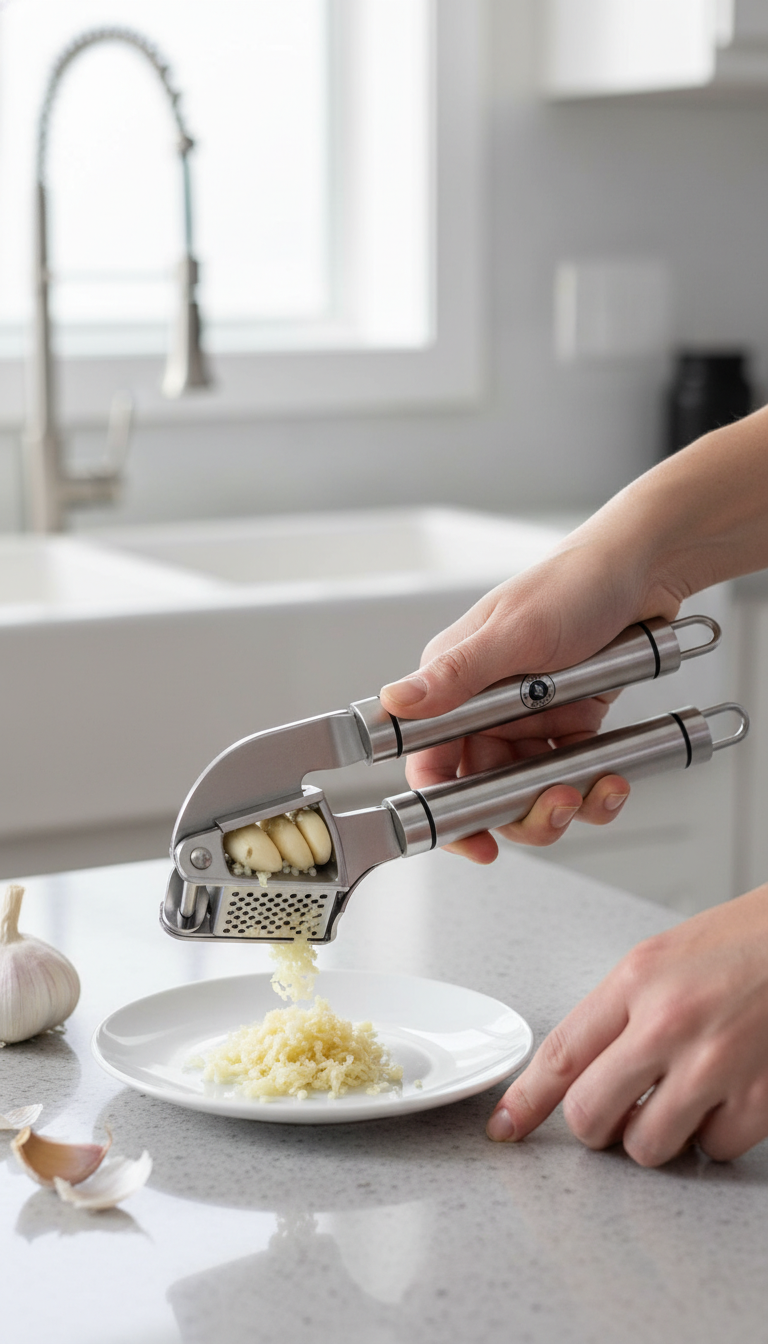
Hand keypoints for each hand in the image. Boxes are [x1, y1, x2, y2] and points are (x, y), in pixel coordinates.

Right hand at [380, 540, 677, 858]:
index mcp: (454, 683)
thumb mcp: (514, 632)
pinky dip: (596, 787)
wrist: (645, 568)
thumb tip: (395, 703)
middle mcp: (486, 707)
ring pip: (531, 792)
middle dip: (519, 812)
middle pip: (484, 790)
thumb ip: (456, 675)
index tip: (474, 841)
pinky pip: (575, 775)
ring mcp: (530, 718)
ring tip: (591, 789)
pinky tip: (613, 776)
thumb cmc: (573, 584)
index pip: (431, 762)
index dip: (446, 810)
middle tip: (550, 805)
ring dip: (562, 804)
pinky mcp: (571, 723)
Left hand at [487, 885, 767, 1165]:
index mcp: (636, 980)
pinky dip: (713, 1135)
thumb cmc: (742, 943)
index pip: (560, 1055)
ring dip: (654, 1135)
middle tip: (614, 1111)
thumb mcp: (660, 957)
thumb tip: (581, 1069)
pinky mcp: (760, 1099)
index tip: (505, 1127)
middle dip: (595, 1125)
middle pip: (591, 1115)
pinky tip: (722, 1096)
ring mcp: (716, 1065)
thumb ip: (617, 1011)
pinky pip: (712, 1150)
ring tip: (677, 1098)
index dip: (524, 1102)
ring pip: (646, 1147)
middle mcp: (669, 1024)